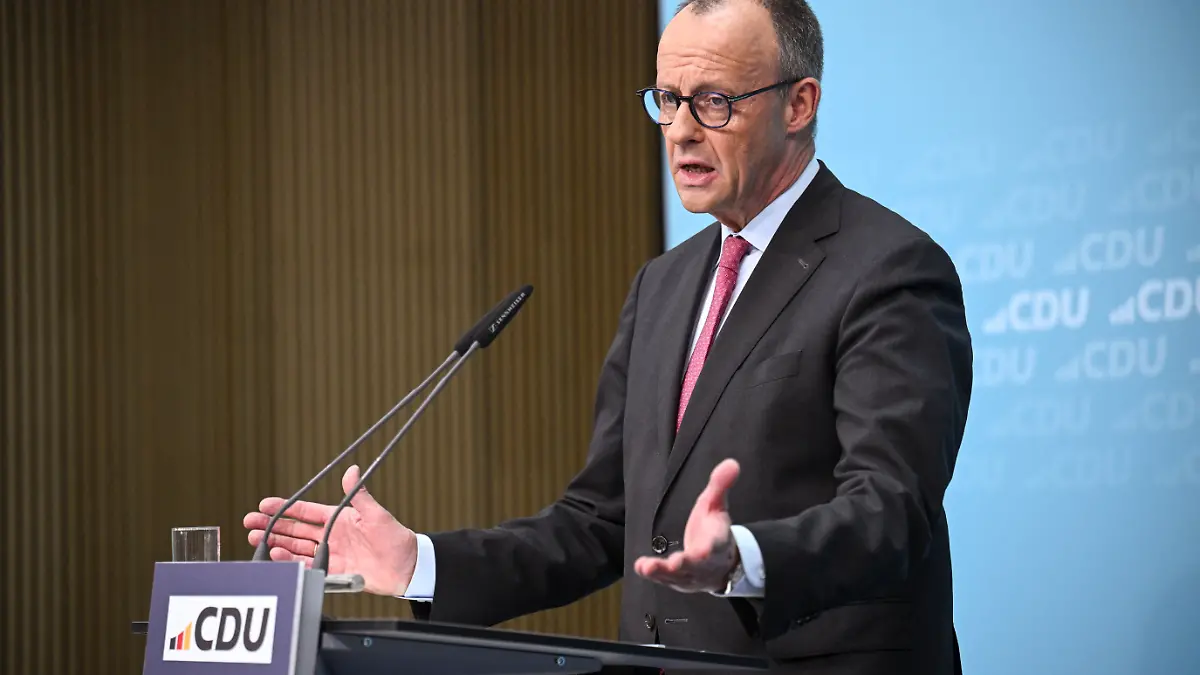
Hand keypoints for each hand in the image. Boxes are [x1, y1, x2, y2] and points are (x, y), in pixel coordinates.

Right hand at [243, 465, 417, 596]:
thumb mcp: (376, 514)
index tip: (264, 505)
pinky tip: (275, 555)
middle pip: (295, 529)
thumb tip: (351, 469)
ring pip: (296, 547)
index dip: (286, 508)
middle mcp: (331, 535)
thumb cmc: (395, 538)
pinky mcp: (332, 570)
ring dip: (276, 542)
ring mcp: (330, 553)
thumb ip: (359, 495)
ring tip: (256, 539)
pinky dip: (290, 561)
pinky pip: (306, 565)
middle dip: (272, 525)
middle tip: (249, 522)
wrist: (407, 567)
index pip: (306, 511)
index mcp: (339, 519)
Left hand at [633, 458, 739, 593]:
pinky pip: (665, 579)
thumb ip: (720, 486)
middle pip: (695, 565)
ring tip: (647, 567)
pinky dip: (653, 575)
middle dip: (685, 564)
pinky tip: (640, 567)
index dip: (710, 548)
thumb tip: (732, 462)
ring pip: (677, 576)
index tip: (703, 550)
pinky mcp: (677, 581)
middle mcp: (705, 563)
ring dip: (662, 572)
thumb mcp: (717, 505)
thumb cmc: (714, 531)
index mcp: (718, 542)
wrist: (721, 564)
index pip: (716, 545)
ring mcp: (690, 575)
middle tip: (674, 563)